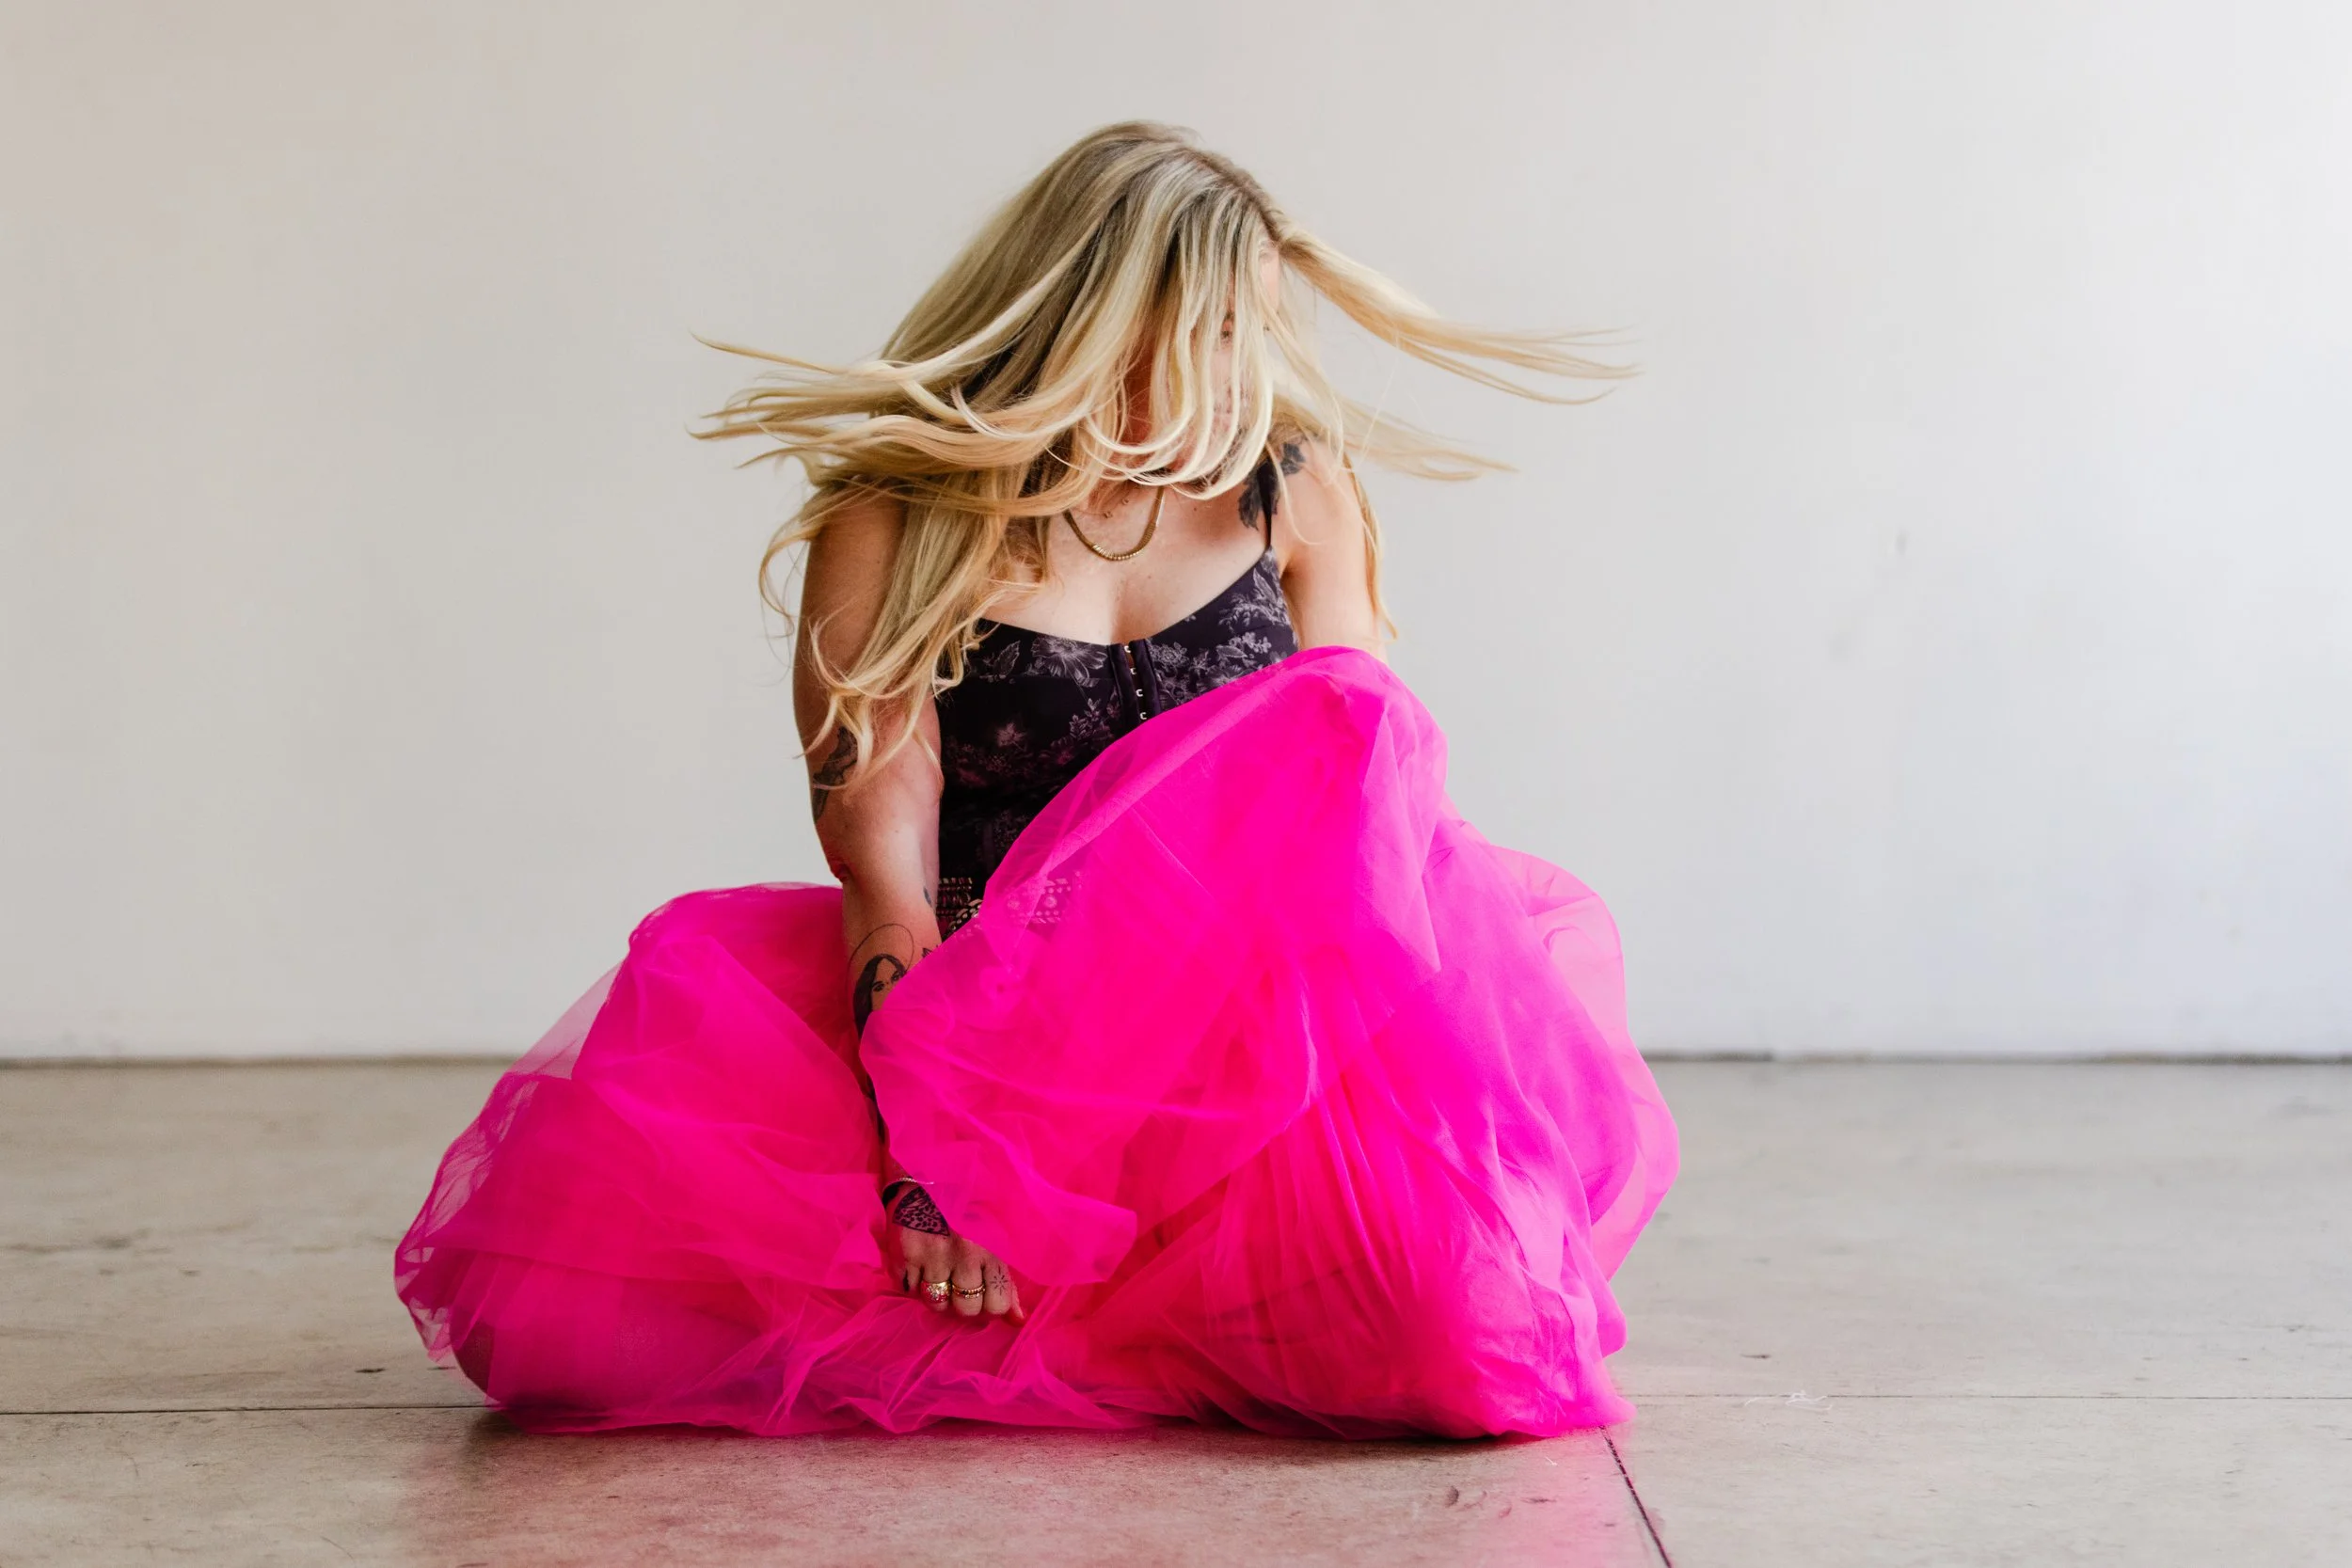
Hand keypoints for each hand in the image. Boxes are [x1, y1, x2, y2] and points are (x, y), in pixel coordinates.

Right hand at [886, 1182, 1023, 1321]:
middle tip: (958, 1283)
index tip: (982, 1294)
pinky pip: (908, 1290)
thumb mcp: (995, 1239)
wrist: (927, 1172)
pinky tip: (918, 1263)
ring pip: (935, 1303)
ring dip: (936, 1294)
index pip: (996, 1305)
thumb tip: (1018, 1321)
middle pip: (965, 1309)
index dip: (989, 1306)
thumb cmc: (968, 1208)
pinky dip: (911, 1282)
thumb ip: (1006, 1282)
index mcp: (991, 1249)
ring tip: (937, 1272)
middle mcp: (964, 1255)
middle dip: (962, 1303)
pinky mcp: (903, 1254)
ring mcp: (932, 1256)